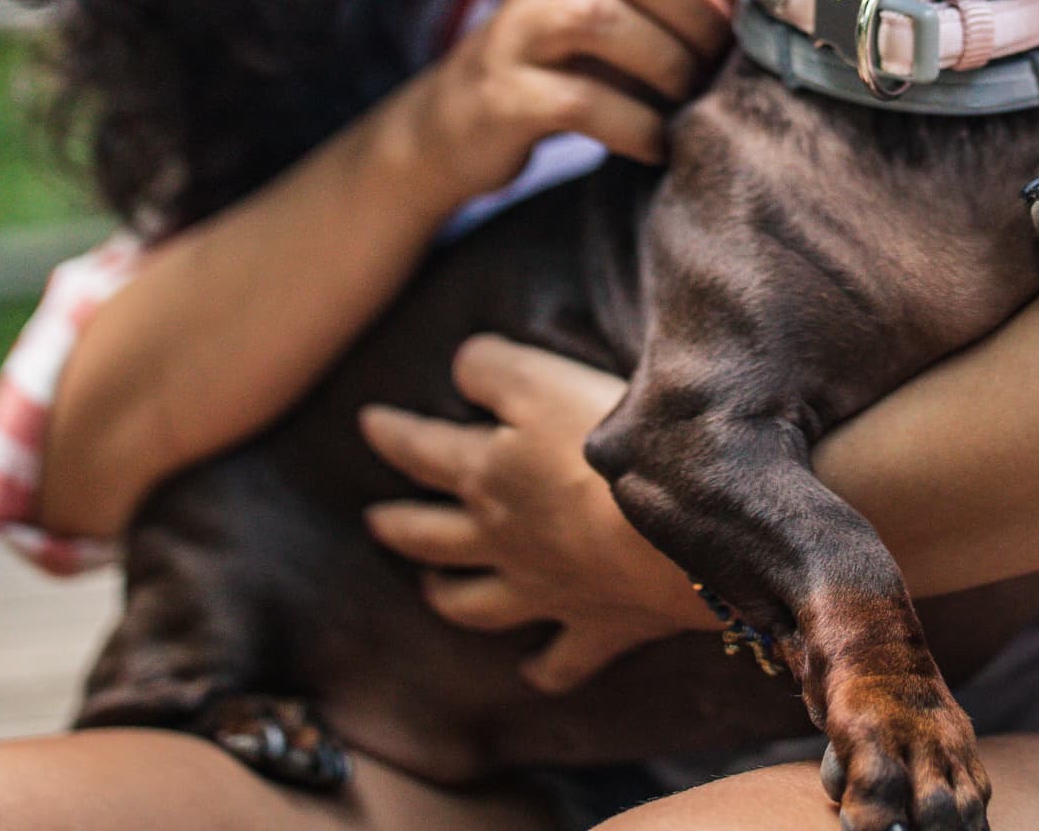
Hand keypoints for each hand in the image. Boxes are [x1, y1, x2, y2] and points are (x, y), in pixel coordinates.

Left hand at [360, 335, 712, 691]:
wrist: (670, 531)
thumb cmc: (606, 444)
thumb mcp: (541, 379)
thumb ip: (492, 369)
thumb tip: (460, 367)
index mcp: (486, 475)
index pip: (423, 449)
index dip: (393, 433)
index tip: (368, 423)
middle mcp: (501, 540)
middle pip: (433, 535)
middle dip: (400, 524)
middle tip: (375, 519)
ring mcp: (544, 591)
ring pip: (477, 601)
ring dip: (449, 596)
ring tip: (430, 590)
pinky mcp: (595, 627)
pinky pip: (559, 661)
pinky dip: (542, 668)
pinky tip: (531, 670)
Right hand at [424, 0, 750, 207]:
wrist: (461, 121)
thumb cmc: (572, 65)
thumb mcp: (626, 15)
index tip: (756, 11)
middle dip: (697, 14)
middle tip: (719, 64)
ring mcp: (521, 29)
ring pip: (598, 14)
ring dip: (664, 62)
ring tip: (687, 99)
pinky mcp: (504, 93)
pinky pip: (576, 99)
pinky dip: (632, 125)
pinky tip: (657, 144)